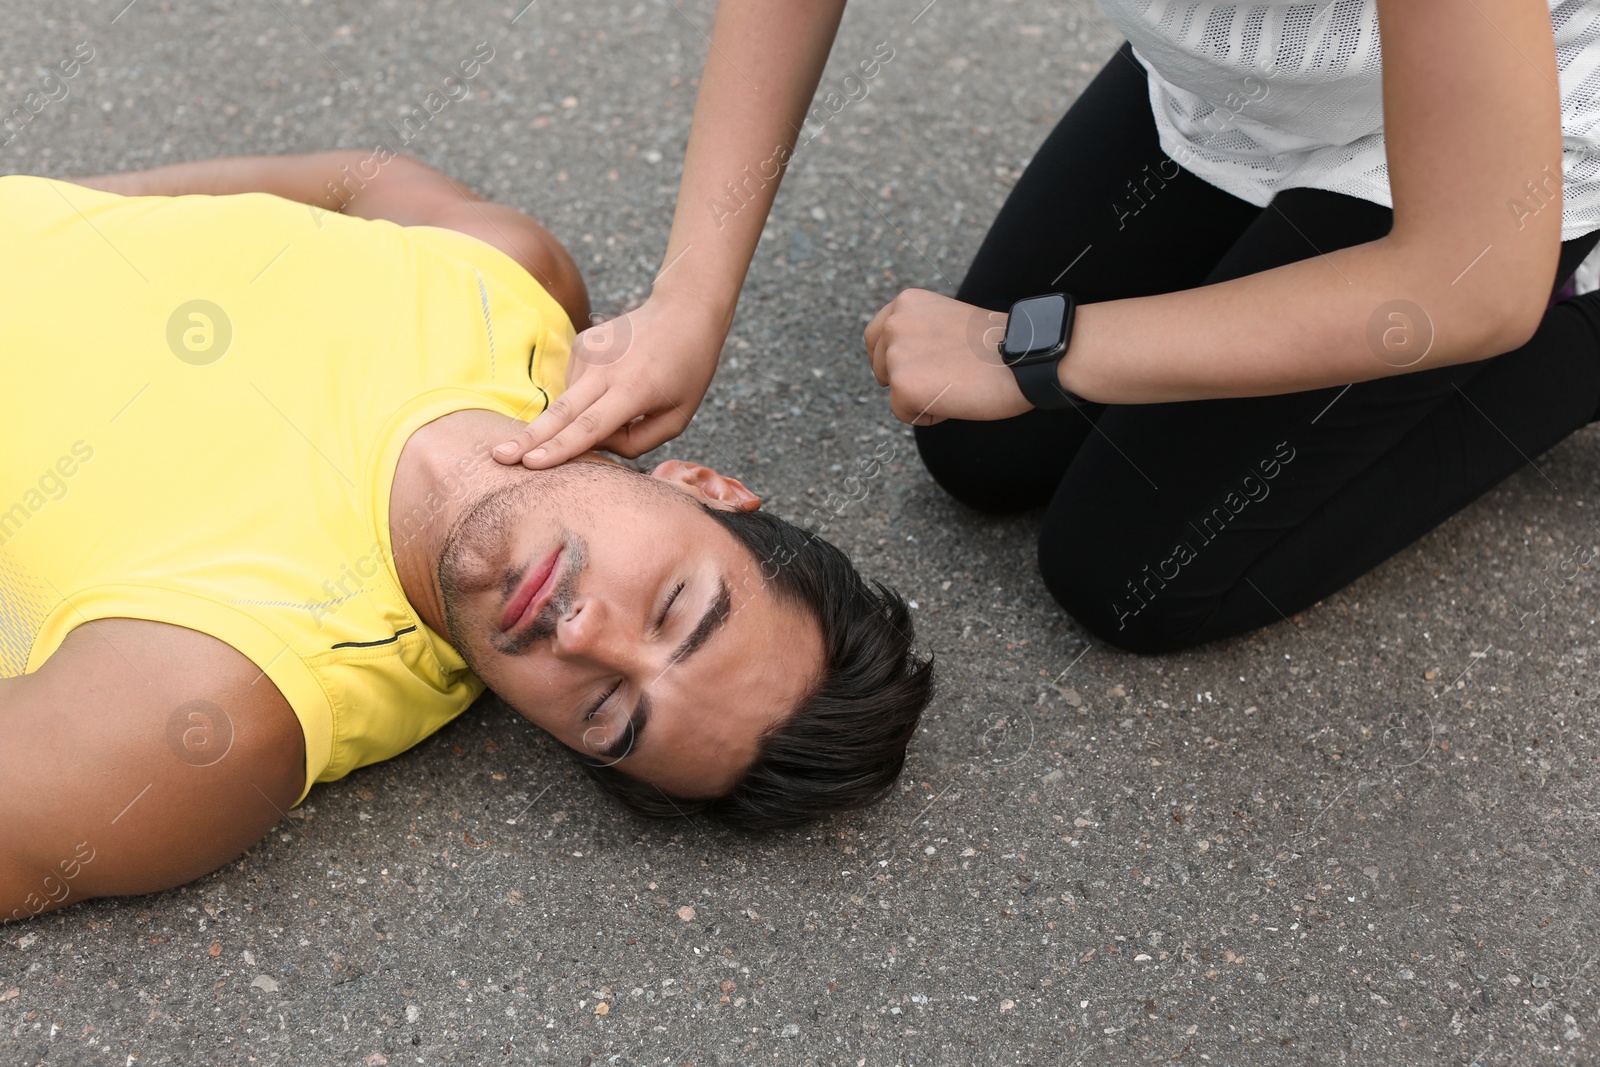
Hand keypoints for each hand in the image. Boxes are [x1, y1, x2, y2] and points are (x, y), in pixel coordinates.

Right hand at [492, 294, 727, 468]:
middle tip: (498, 457)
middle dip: (528, 438)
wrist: (683, 312)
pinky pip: (576, 383)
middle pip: (562, 412)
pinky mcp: (583, 343)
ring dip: (581, 414)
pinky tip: (616, 379)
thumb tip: (595, 446)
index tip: (531, 463)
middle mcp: (606, 369)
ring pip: (571, 400)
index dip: (560, 448)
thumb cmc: (686, 371)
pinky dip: (589, 394)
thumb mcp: (677, 417)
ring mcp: (591, 353)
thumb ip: (636, 441)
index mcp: (633, 390)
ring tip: (627, 395)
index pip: (590, 426)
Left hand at [864, 289, 1033, 424]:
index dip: (891, 359)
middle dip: (908, 380)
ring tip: (956, 383)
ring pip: (894, 392)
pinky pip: (905, 414)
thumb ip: (919, 332)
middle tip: (949, 376)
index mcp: (907, 302)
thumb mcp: (946, 322)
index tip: (915, 367)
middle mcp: (894, 323)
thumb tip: (902, 360)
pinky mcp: (902, 385)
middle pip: (880, 368)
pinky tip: (957, 398)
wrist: (1024, 356)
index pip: (875, 337)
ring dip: (921, 397)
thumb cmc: (998, 345)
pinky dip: (929, 416)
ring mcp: (895, 353)